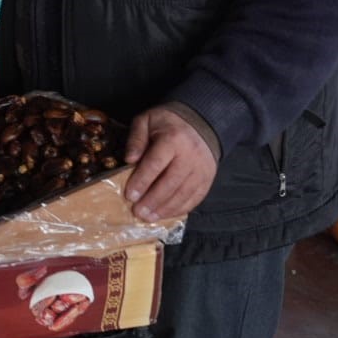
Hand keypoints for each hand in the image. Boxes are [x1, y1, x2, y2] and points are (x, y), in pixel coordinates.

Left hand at [124, 105, 217, 220]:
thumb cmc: (168, 122)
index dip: (142, 181)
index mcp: (173, 139)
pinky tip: (166, 214)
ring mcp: (202, 169)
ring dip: (165, 208)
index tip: (130, 195)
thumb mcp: (147, 120)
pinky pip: (195, 197)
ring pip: (184, 193)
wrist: (201, 122)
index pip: (156, 164)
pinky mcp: (208, 179)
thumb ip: (136, 138)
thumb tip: (129, 159)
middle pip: (171, 182)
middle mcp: (190, 156)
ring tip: (149, 217)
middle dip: (153, 200)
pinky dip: (181, 208)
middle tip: (138, 212)